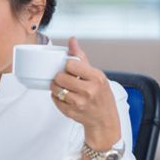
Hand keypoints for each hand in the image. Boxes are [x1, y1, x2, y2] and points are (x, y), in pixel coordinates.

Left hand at [50, 37, 120, 156]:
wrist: (104, 119)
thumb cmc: (100, 95)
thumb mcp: (96, 75)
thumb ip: (81, 58)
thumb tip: (72, 41)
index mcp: (97, 78)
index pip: (71, 64)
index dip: (68, 66)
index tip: (70, 69)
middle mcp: (89, 90)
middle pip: (60, 77)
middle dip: (60, 77)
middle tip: (65, 79)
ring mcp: (80, 103)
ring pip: (55, 88)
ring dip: (56, 87)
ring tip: (63, 87)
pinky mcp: (71, 112)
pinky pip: (54, 99)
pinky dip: (56, 97)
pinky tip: (64, 96)